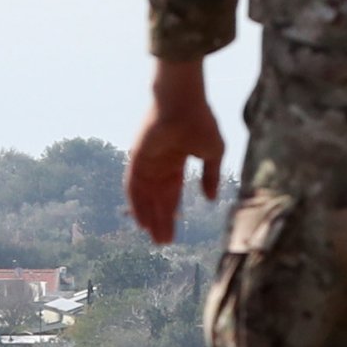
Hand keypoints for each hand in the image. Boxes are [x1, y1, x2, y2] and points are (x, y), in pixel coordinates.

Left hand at [126, 57, 222, 242]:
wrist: (183, 103)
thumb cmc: (201, 122)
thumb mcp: (213, 153)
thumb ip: (210, 176)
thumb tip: (210, 199)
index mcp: (177, 162)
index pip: (172, 193)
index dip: (173, 212)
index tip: (176, 232)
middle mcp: (159, 165)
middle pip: (158, 199)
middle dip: (162, 220)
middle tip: (164, 243)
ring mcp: (147, 163)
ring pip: (146, 197)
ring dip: (149, 217)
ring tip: (154, 237)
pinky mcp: (137, 160)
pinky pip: (134, 186)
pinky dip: (136, 204)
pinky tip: (140, 220)